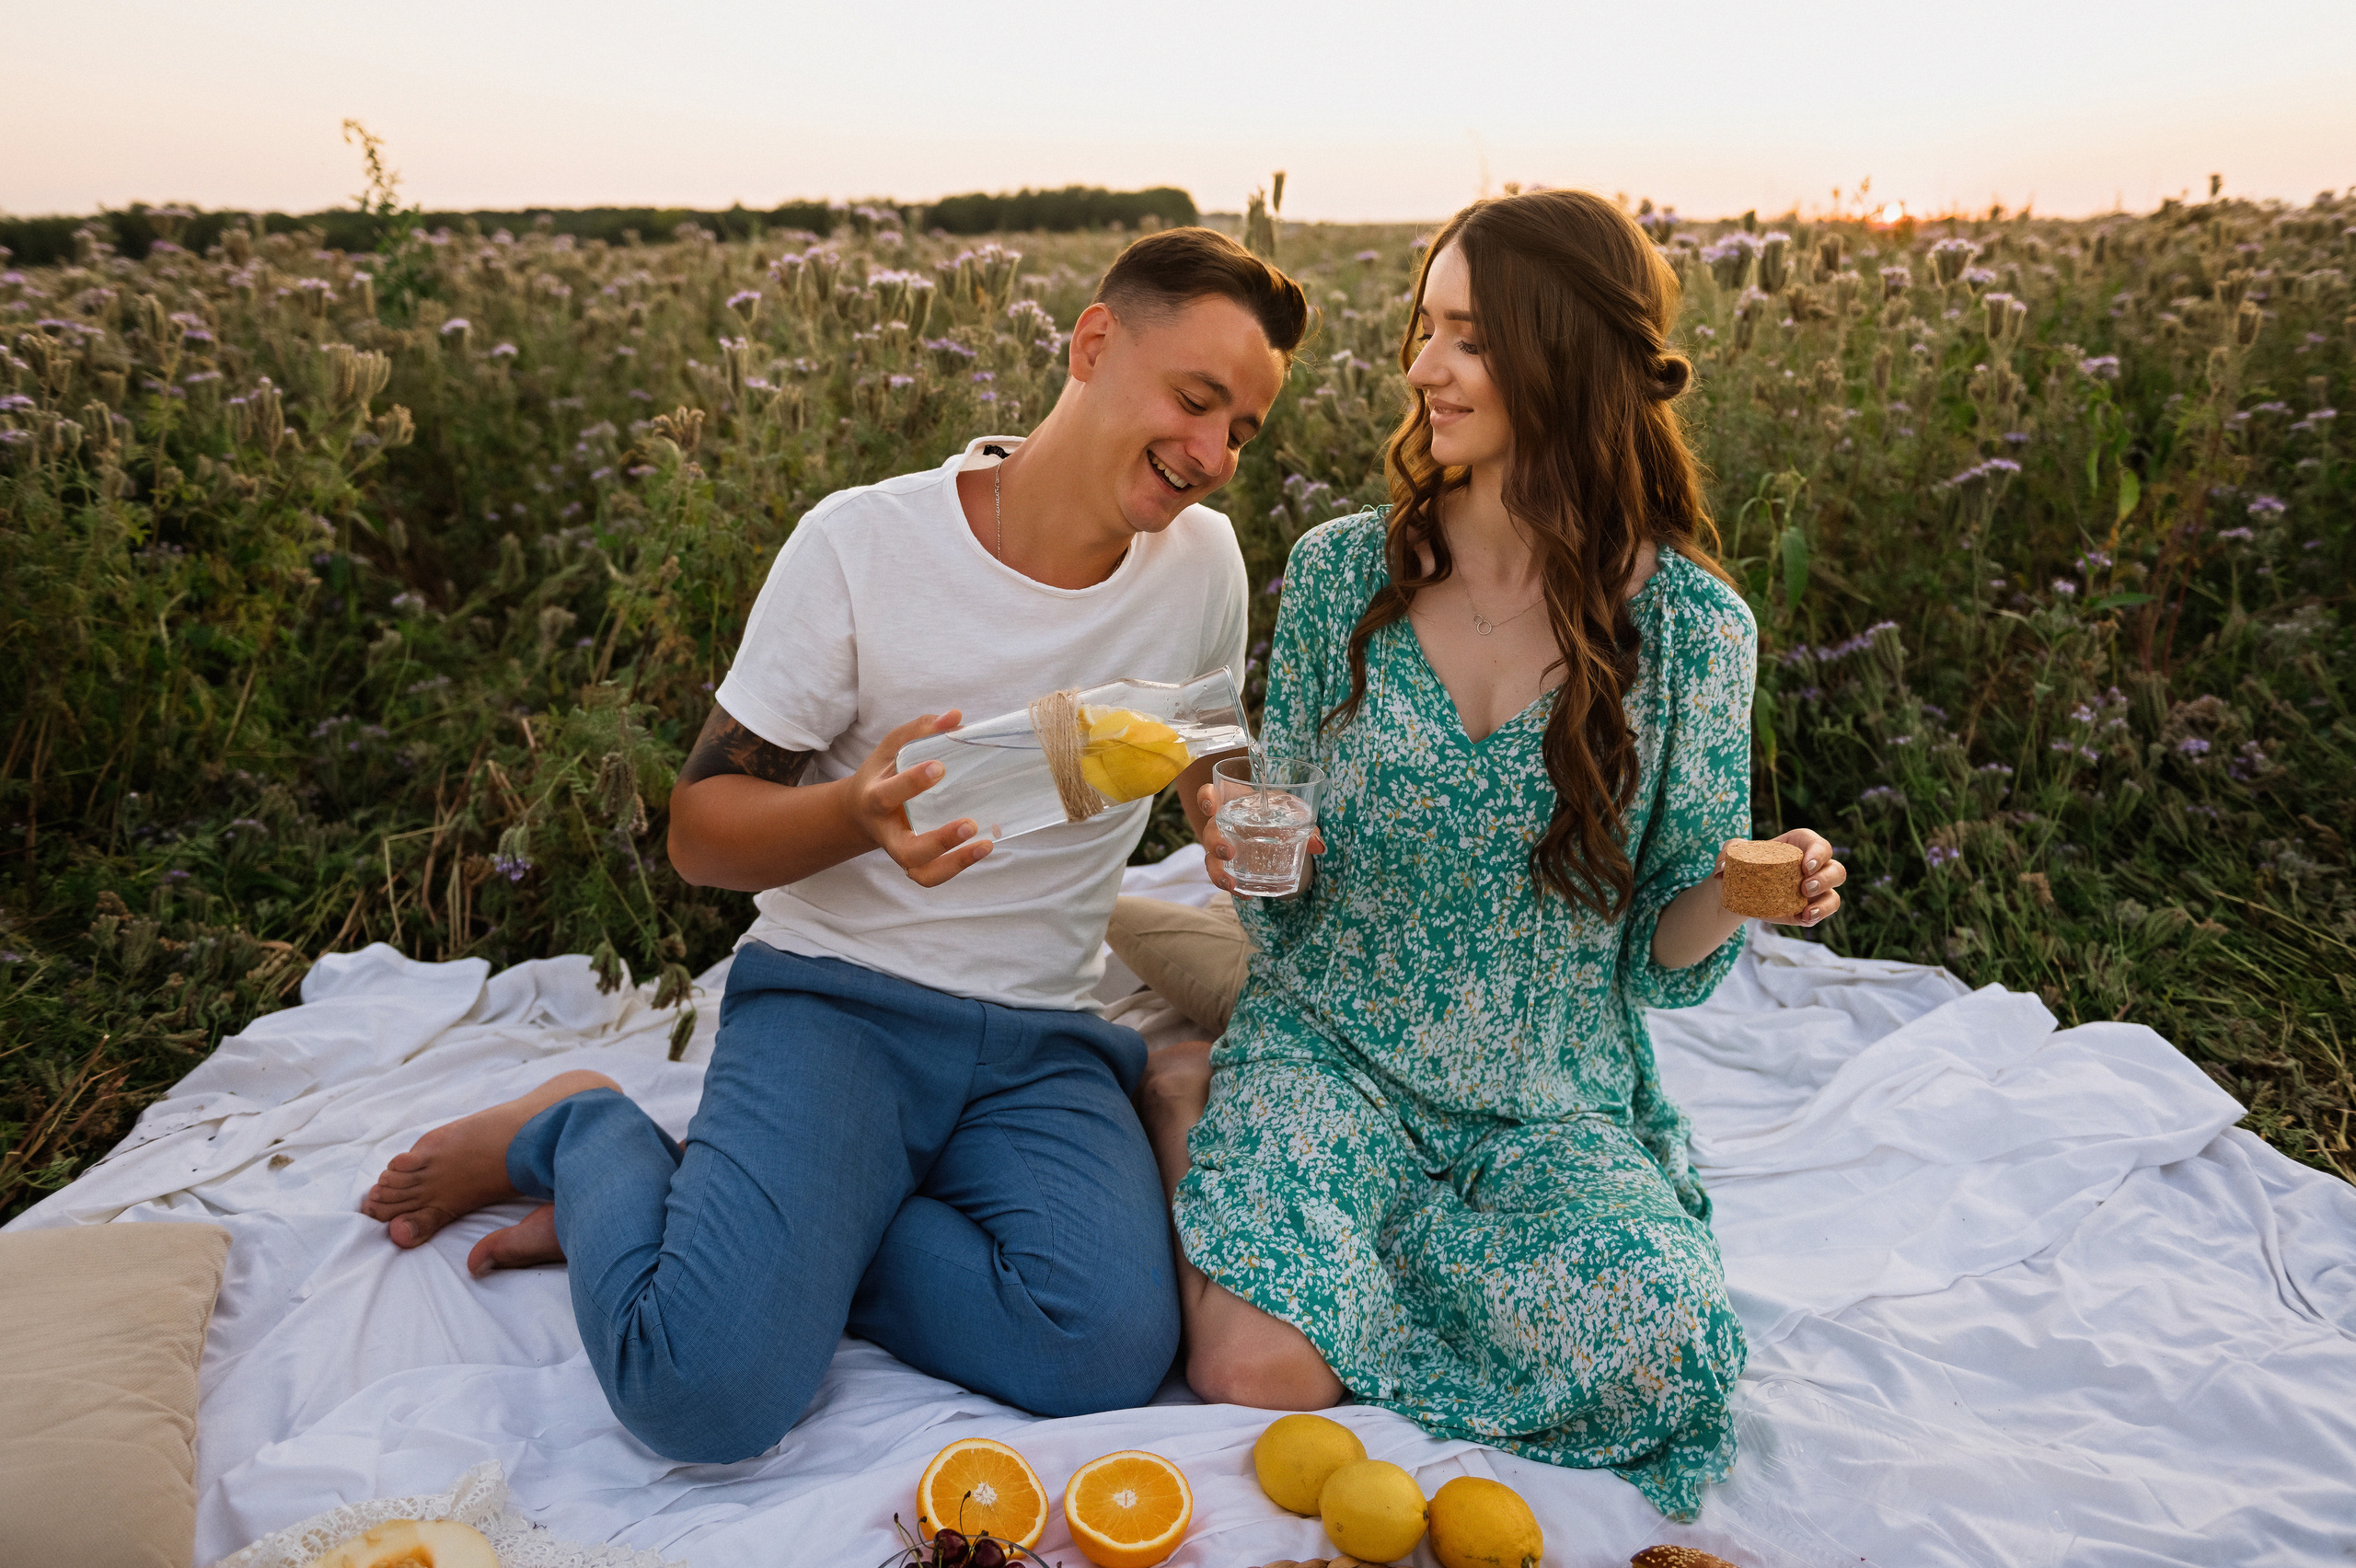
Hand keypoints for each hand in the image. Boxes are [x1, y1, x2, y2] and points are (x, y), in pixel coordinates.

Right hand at [847, 711, 993, 886]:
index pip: (888, 794)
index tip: (939, 766)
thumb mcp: (893, 747)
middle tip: (970, 824)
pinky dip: (957, 867)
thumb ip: (920, 730)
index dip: (912, 783)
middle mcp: (886, 832)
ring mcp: (900, 851)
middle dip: (938, 841)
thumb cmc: (884, 773)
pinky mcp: (915, 863)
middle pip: (906, 850)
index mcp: (874, 798)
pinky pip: (933, 875)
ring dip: (954, 864)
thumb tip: (957, 716)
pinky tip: (985, 847)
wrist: (861, 811)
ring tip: (985, 844)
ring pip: (921, 873)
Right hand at [1194, 782, 1324, 896]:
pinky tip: (1246, 896)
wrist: (1271, 824)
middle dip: (1214, 842)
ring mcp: (1221, 845)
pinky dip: (1236, 887)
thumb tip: (1318, 845)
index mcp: (1231, 801)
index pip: (1209, 795)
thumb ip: (1303, 823)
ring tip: (1231, 884)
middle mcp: (1220, 823)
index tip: (1211, 807)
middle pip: (1208, 831)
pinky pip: (1226, 876)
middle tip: (1228, 852)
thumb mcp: (1290, 810)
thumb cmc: (1275, 809)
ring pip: (1211, 859)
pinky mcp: (1228, 864)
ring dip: (1218, 872)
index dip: (1206, 799)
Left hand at [1715, 827, 1845, 926]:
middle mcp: (1813, 867)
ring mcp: (1814, 890)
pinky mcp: (1808, 909)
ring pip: (1834, 894)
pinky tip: (1803, 919)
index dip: (1818, 853)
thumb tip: (1723, 868)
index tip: (1805, 864)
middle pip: (1835, 869)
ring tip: (1807, 911)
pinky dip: (1817, 917)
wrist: (1736, 892)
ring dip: (1825, 903)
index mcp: (1799, 846)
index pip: (1817, 844)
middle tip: (1804, 887)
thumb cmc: (1740, 865)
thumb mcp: (1733, 854)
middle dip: (1826, 878)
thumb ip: (1728, 853)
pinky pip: (1822, 913)